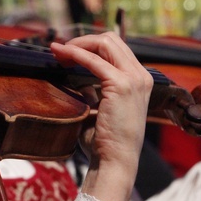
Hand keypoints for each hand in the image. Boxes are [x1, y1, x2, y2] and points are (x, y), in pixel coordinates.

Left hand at [50, 32, 152, 200]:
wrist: (116, 161)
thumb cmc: (106, 141)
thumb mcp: (101, 108)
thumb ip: (93, 90)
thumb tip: (76, 77)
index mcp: (140, 80)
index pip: (116, 49)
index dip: (90, 46)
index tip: (68, 52)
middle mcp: (141, 76)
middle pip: (111, 39)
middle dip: (83, 40)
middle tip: (61, 50)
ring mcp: (134, 79)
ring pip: (105, 42)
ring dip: (78, 44)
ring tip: (59, 51)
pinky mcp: (121, 85)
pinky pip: (94, 60)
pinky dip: (76, 54)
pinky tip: (62, 55)